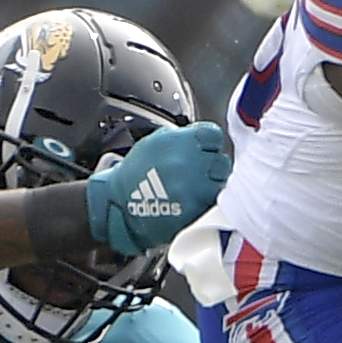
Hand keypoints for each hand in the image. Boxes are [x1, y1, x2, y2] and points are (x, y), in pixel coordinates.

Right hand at [95, 122, 231, 257]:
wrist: (119, 207)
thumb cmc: (133, 177)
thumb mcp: (152, 144)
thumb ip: (180, 138)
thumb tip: (199, 137)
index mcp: (179, 140)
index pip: (213, 135)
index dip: (209, 143)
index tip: (204, 149)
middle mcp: (190, 160)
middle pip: (220, 159)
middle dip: (212, 165)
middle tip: (200, 172)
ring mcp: (196, 184)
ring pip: (221, 180)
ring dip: (213, 183)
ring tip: (198, 188)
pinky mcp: (198, 206)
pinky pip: (217, 200)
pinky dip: (210, 200)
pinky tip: (197, 200)